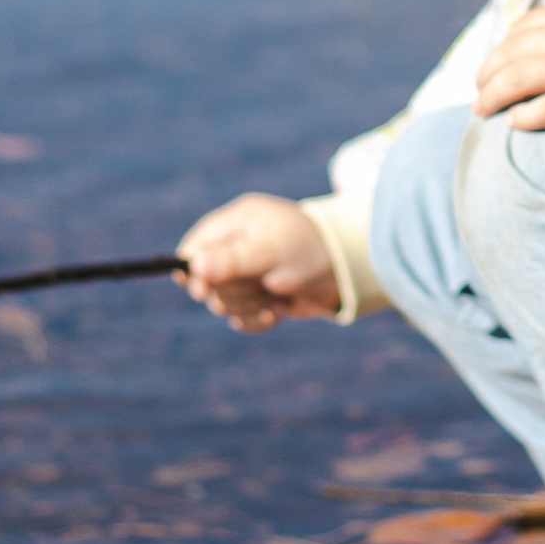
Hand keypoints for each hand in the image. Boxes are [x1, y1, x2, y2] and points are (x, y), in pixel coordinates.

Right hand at [178, 192, 340, 332]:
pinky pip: (240, 319)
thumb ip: (233, 260)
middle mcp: (237, 248)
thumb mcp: (271, 252)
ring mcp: (248, 274)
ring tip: (278, 295)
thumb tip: (194, 267)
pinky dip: (257, 320)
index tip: (204, 290)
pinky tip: (279, 312)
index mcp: (235, 224)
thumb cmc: (311, 250)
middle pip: (207, 283)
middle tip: (263, 286)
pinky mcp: (260, 297)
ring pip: (224, 304)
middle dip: (235, 292)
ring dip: (250, 306)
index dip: (194, 273)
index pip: (194, 249)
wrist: (350, 271)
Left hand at [474, 2, 544, 136]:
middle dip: (489, 70)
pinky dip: (524, 116)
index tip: (497, 61)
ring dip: (494, 93)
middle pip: (516, 48)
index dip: (506, 43)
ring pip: (521, 75)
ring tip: (482, 110)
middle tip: (479, 91)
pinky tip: (514, 126)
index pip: (531, 22)